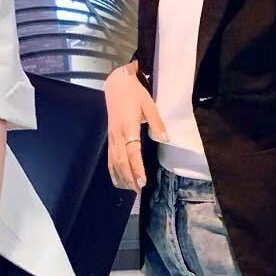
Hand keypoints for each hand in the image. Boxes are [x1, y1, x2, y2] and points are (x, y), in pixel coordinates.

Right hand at [103, 60, 166, 194]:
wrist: (116, 84)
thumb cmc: (134, 94)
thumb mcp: (149, 104)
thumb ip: (157, 122)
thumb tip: (165, 138)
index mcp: (128, 126)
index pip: (132, 151)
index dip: (137, 167)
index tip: (142, 181)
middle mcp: (117, 134)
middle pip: (121, 160)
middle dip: (129, 177)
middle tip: (138, 191)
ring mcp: (112, 136)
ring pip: (114, 161)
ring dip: (122, 176)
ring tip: (130, 189)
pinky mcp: (110, 137)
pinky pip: (110, 157)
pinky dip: (113, 170)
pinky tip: (118, 180)